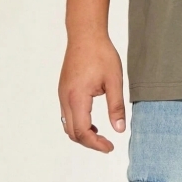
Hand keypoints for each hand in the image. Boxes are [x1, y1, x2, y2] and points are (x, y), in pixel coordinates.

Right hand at [58, 35, 125, 152]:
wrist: (85, 34)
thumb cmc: (101, 54)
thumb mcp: (114, 80)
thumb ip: (116, 106)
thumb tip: (119, 130)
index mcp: (77, 98)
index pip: (82, 132)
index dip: (96, 144)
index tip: (110, 147)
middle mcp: (65, 98)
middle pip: (72, 132)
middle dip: (89, 142)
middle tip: (107, 145)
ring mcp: (62, 94)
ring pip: (67, 124)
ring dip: (82, 134)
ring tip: (100, 135)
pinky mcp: (64, 89)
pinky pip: (67, 114)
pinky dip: (78, 123)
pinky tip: (92, 121)